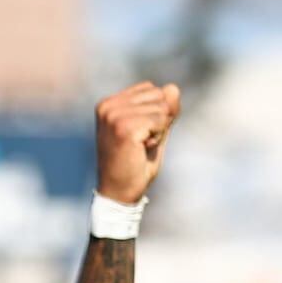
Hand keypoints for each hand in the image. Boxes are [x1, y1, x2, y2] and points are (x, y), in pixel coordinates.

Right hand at [95, 82, 182, 205]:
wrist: (119, 194)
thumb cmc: (135, 164)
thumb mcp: (154, 129)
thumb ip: (165, 108)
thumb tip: (173, 88)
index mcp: (109, 103)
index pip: (152, 89)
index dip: (156, 114)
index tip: (139, 136)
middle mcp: (108, 106)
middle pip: (159, 95)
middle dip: (159, 121)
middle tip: (141, 144)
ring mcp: (114, 116)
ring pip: (162, 108)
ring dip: (159, 131)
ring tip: (140, 147)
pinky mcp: (124, 127)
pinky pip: (160, 121)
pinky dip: (158, 137)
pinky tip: (141, 150)